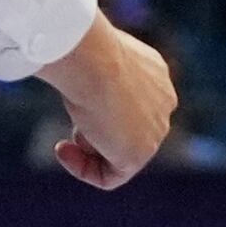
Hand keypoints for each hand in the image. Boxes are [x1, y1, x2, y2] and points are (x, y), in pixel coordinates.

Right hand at [40, 14, 176, 188]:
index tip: (79, 100)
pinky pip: (111, 176)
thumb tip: (73, 69)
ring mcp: (155, 130)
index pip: (135, 102)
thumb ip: (91, 68)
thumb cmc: (85, 49)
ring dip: (89, 147)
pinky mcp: (139, 154)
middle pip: (130, 129)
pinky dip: (84, 170)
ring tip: (71, 130)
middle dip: (98, 128)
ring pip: (121, 153)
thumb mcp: (88, 54)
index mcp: (155, 74)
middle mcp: (163, 102)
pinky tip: (63, 150)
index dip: (103, 106)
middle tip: (75, 119)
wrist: (93, 58)